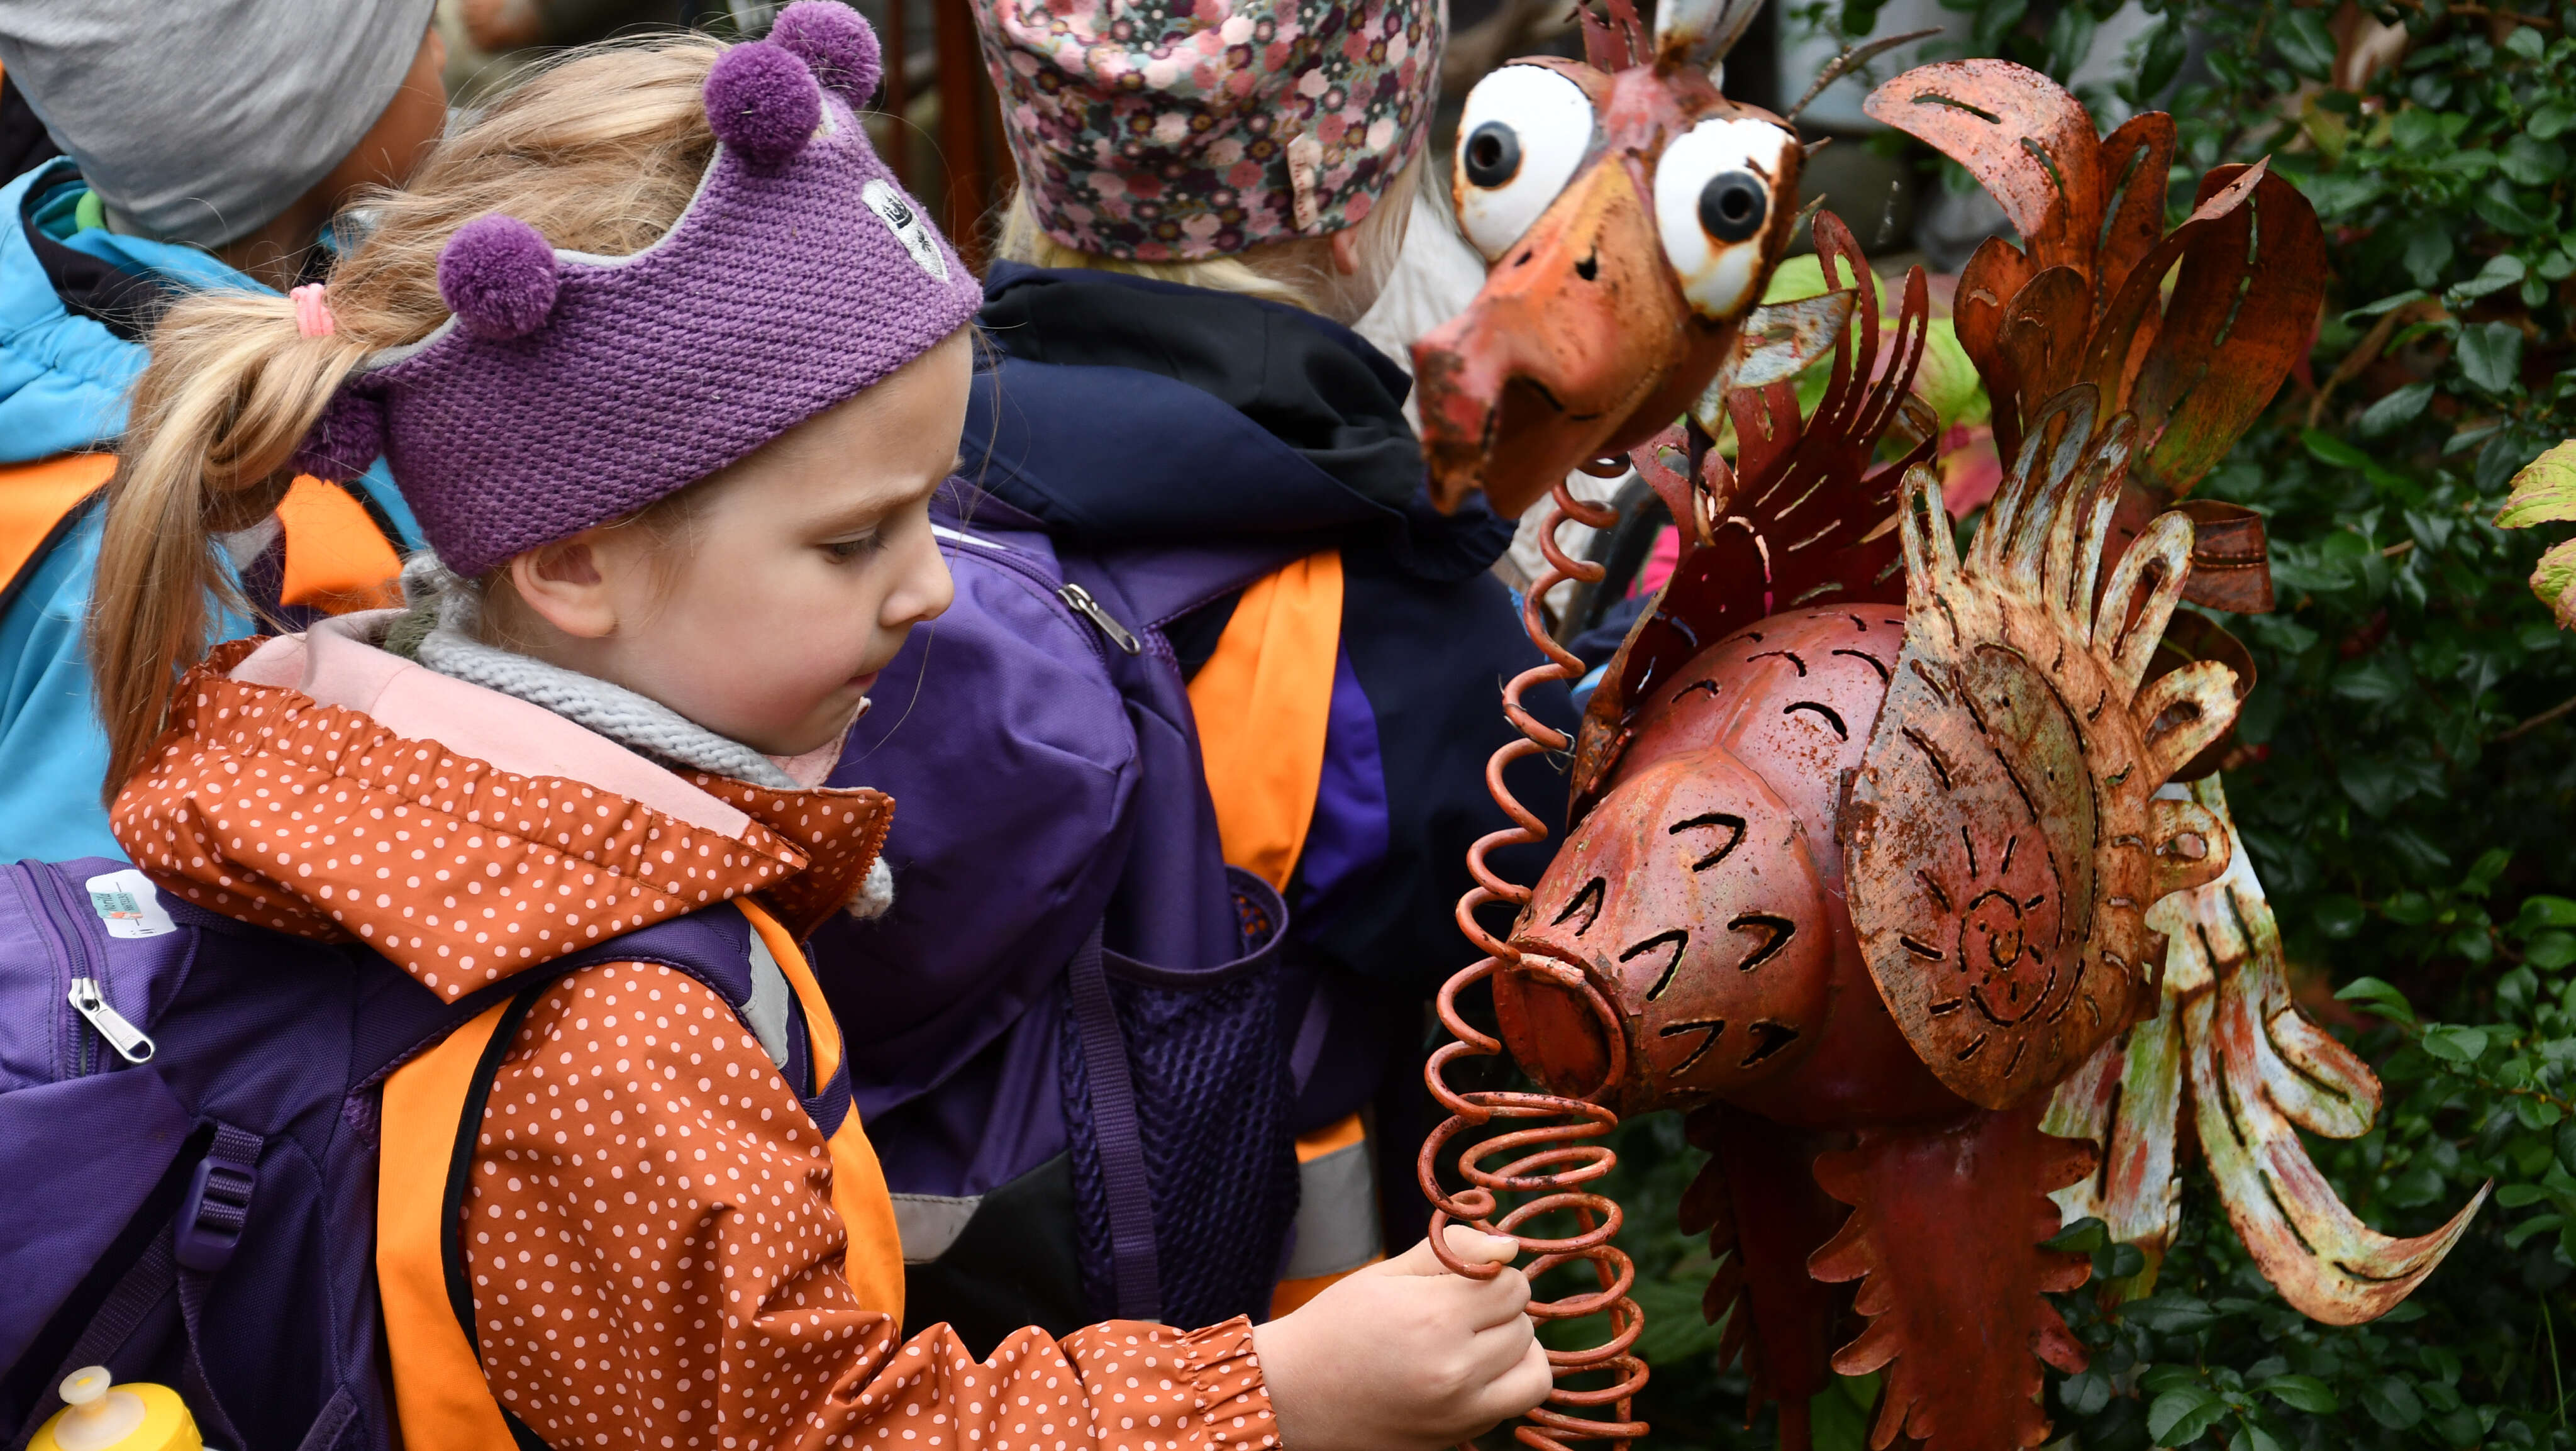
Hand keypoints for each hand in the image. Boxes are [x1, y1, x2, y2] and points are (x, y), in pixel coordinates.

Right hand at [1252, 1226, 1551, 1450]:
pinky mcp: (1458, 1435)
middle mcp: (1454, 1369)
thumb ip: (1453, 1252)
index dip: (1493, 1273)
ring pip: (1533, 1368)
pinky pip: (1517, 1403)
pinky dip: (1510, 1382)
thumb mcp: (1388, 1274)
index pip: (1513, 1284)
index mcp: (1434, 1317)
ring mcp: (1459, 1411)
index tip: (1462, 1278)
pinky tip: (1477, 1369)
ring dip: (1514, 1347)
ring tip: (1476, 1339)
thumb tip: (1511, 1248)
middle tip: (1457, 1308)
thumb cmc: (1338, 1324)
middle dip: (1499, 1309)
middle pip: (1524, 1324)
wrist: (1294, 1394)